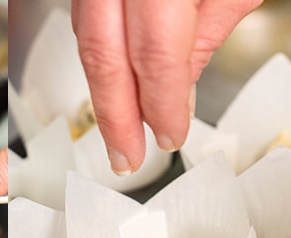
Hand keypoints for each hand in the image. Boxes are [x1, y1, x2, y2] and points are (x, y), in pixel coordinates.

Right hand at [71, 0, 261, 173]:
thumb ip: (204, 37)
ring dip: (105, 96)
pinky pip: (85, 27)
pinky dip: (101, 64)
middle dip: (114, 119)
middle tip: (125, 157)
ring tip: (121, 134)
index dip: (160, 106)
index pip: (155, 56)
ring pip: (87, 45)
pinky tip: (113, 89)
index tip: (168, 137)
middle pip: (104, 59)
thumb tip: (178, 95)